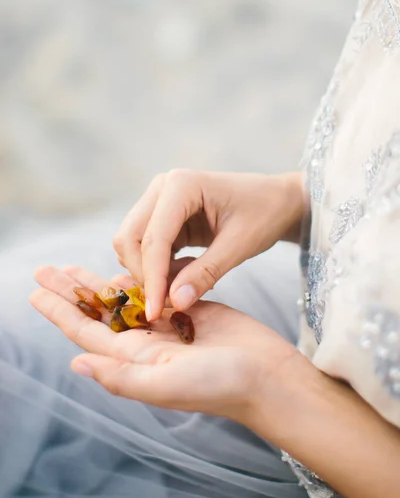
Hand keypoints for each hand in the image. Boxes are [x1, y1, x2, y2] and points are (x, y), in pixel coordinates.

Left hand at [30, 265, 298, 426]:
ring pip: (124, 300)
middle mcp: (145, 344)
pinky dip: (137, 279)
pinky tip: (121, 270)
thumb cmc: (221, 384)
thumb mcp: (167, 384)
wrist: (268, 376)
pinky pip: (156, 291)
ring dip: (98, 283)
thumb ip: (122, 377)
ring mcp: (167, 328)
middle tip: (44, 269)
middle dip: (71, 291)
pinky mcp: (189, 311)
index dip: (60, 312)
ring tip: (73, 267)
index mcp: (135, 360)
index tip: (34, 292)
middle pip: (99, 313)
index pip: (87, 332)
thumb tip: (75, 363)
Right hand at [113, 170, 302, 320]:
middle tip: (168, 304)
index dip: (151, 279)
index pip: (153, 239)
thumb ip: (206, 273)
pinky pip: (146, 248)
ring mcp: (158, 200)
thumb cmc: (264, 214)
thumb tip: (175, 303)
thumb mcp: (240, 245)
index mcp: (181, 185)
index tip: (156, 312)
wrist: (276, 200)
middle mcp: (162, 188)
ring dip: (150, 272)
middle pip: (129, 238)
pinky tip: (187, 274)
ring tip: (186, 283)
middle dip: (144, 275)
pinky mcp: (162, 217)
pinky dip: (158, 268)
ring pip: (132, 245)